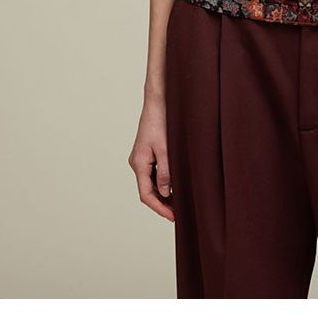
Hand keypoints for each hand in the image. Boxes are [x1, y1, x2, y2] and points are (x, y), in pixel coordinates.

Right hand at [129, 97, 173, 221]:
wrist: (158, 101)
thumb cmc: (161, 122)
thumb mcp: (166, 149)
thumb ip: (165, 171)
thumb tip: (166, 192)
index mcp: (139, 163)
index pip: (146, 194)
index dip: (159, 208)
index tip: (173, 217)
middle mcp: (137, 163)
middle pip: (148, 190)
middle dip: (162, 203)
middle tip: (179, 213)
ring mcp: (142, 158)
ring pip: (151, 182)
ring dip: (164, 193)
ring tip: (180, 202)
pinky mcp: (147, 153)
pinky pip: (154, 173)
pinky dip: (164, 182)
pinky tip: (176, 185)